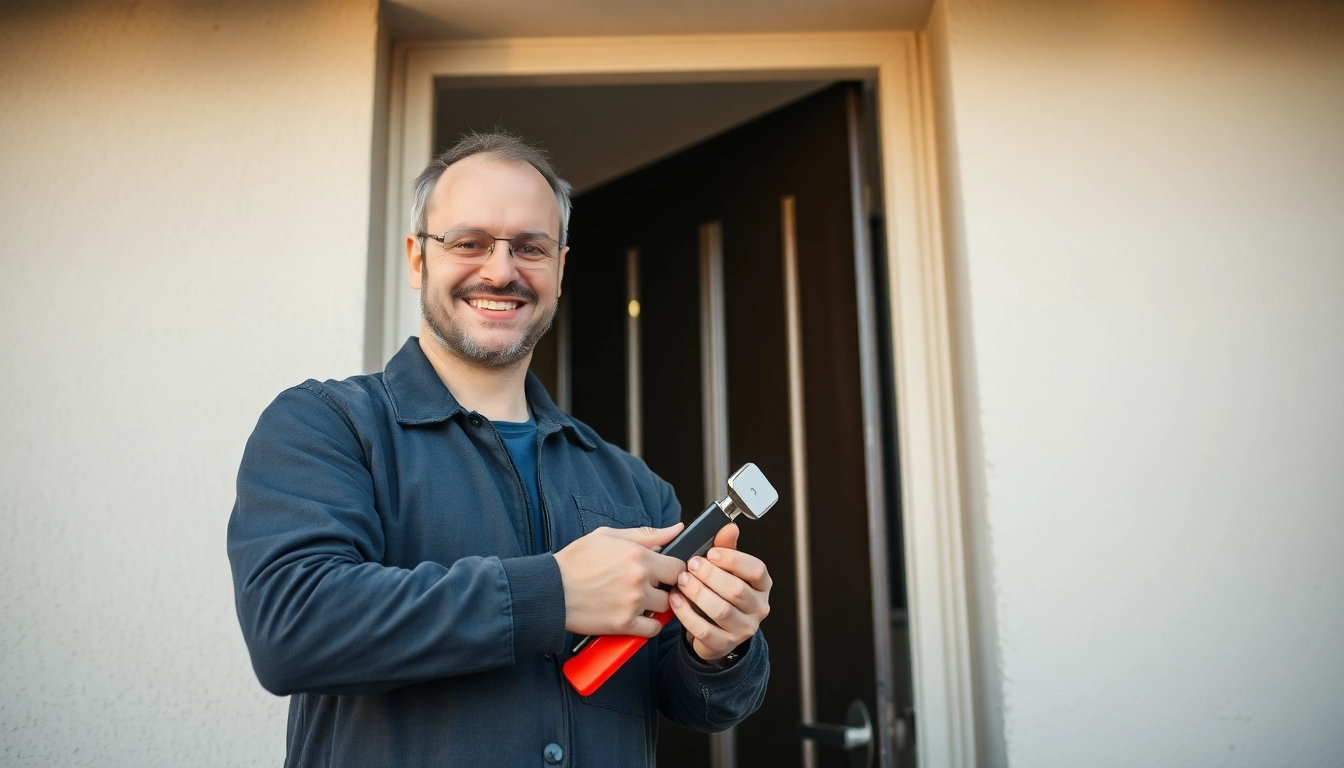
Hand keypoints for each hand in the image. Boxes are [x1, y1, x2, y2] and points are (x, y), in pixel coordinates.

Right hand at [554, 523, 685, 637]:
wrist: (551, 590)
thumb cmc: (576, 561)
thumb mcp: (610, 536)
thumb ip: (647, 534)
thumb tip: (676, 529)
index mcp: (638, 555)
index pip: (678, 566)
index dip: (675, 568)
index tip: (666, 572)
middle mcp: (639, 580)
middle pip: (675, 588)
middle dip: (668, 587)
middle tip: (653, 586)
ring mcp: (632, 604)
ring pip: (665, 608)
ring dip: (657, 605)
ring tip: (640, 600)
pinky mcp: (623, 624)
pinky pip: (652, 629)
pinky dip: (649, 625)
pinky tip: (637, 616)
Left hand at [669, 523, 771, 661]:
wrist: (714, 630)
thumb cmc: (720, 592)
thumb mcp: (725, 569)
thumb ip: (726, 548)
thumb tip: (729, 527)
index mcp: (761, 585)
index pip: (756, 570)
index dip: (733, 560)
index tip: (710, 553)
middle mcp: (758, 607)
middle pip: (737, 591)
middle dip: (710, 576)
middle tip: (691, 565)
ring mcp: (743, 629)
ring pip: (721, 611)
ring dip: (697, 593)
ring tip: (681, 581)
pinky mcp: (724, 644)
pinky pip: (704, 630)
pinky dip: (686, 613)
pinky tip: (675, 600)